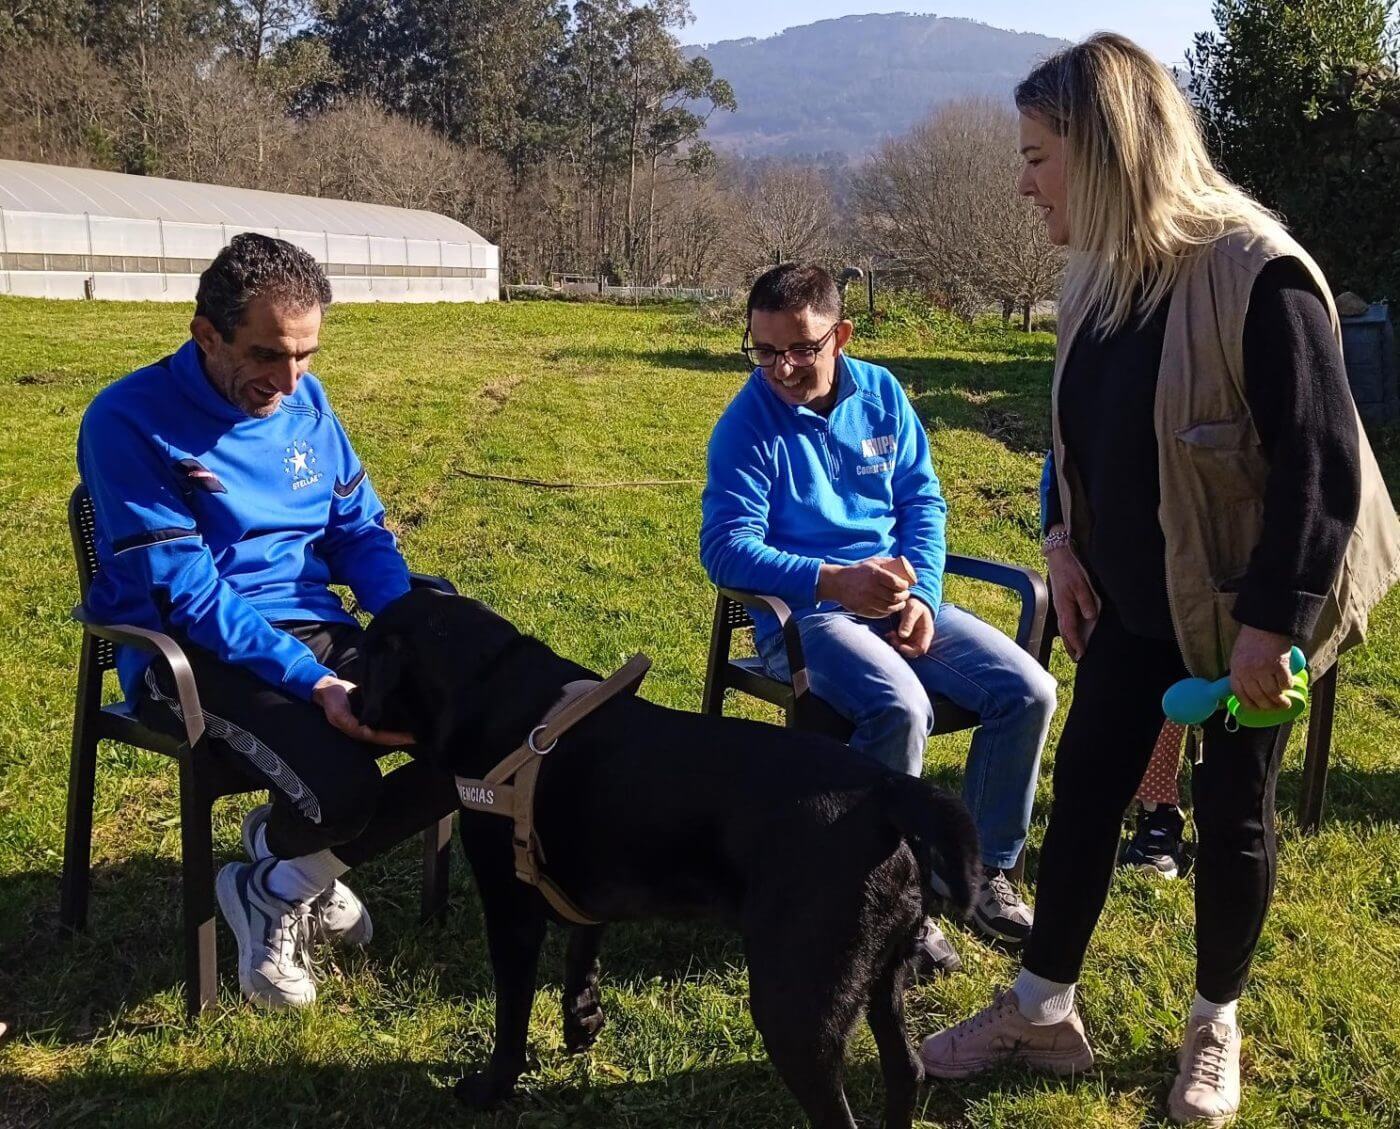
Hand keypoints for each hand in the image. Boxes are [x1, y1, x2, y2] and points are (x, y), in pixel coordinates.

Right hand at [313, 675, 414, 746]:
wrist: (327, 687)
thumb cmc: (332, 700)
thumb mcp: (337, 711)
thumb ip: (348, 722)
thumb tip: (363, 730)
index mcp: (358, 731)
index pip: (381, 738)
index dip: (395, 739)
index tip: (410, 738)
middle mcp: (365, 728)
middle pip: (387, 736)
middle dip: (402, 737)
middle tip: (420, 735)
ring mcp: (368, 720)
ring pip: (387, 728)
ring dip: (401, 729)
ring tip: (418, 727)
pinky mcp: (370, 711)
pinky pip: (385, 718)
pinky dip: (396, 718)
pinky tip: (407, 715)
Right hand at [817, 559, 909, 618]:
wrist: (838, 582)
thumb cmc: (858, 571)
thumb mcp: (872, 561)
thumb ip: (888, 562)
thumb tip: (905, 565)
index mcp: (875, 575)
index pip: (897, 583)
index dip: (905, 586)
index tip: (906, 585)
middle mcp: (871, 588)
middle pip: (895, 597)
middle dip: (904, 597)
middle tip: (905, 594)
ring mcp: (866, 601)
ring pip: (889, 607)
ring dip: (898, 606)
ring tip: (900, 602)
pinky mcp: (863, 610)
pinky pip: (880, 613)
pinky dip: (888, 612)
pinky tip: (890, 608)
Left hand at [885, 597, 934, 657]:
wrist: (911, 601)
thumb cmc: (914, 604)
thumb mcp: (913, 609)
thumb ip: (908, 621)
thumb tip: (902, 635)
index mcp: (926, 633)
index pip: (921, 649)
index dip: (911, 651)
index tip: (900, 646)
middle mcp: (921, 638)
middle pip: (912, 651)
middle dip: (901, 648)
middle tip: (892, 639)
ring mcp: (913, 638)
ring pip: (905, 648)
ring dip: (896, 644)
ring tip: (890, 634)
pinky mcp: (906, 637)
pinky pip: (900, 643)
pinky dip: (894, 640)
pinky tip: (889, 634)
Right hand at [1045, 530, 1099, 660]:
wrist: (1058, 555)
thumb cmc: (1070, 568)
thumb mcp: (1082, 584)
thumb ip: (1086, 601)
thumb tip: (1090, 617)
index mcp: (1065, 606)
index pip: (1070, 630)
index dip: (1076, 643)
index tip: (1082, 654)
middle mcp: (1060, 608)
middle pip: (1064, 631)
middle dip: (1070, 645)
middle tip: (1077, 658)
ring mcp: (1059, 604)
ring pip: (1063, 626)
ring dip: (1068, 638)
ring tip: (1073, 649)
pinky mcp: (1060, 600)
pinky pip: (1063, 619)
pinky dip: (1067, 629)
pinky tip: (1071, 630)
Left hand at [1228, 626, 1293, 711]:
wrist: (1265, 625)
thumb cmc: (1251, 641)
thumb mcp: (1238, 657)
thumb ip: (1242, 673)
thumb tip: (1248, 691)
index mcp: (1236, 670)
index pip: (1240, 694)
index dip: (1249, 705)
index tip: (1257, 709)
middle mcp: (1248, 672)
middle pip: (1258, 697)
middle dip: (1268, 706)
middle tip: (1275, 708)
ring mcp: (1264, 670)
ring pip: (1272, 694)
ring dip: (1280, 702)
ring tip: (1285, 703)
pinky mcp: (1279, 666)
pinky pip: (1285, 683)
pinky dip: (1287, 687)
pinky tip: (1288, 686)